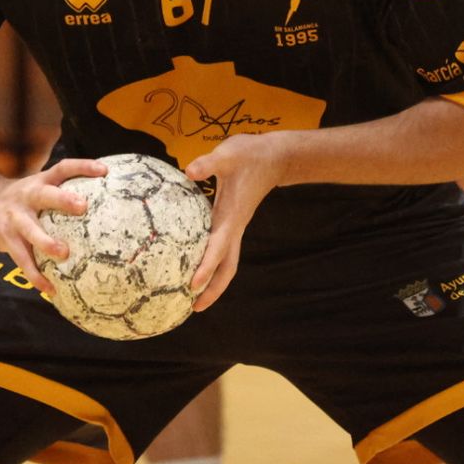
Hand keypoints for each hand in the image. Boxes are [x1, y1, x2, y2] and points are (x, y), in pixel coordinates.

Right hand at [0, 157, 108, 294]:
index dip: (83, 167)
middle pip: (45, 195)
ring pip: (31, 230)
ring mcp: (15, 218)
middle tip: (83, 206)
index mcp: (41, 182)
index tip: (104, 171)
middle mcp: (28, 196)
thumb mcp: (40, 187)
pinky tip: (51, 289)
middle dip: (63, 199)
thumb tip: (107, 203)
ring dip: (46, 242)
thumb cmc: (24, 199)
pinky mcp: (6, 239)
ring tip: (64, 254)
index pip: (64, 168)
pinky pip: (22, 259)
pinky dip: (36, 276)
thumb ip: (63, 192)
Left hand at [184, 133, 286, 310]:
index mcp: (232, 217)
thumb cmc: (250, 155)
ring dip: (214, 282)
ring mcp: (235, 226)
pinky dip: (211, 264)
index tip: (192, 286)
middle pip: (227, 267)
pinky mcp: (233, 222)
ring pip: (227, 262)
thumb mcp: (228, 154)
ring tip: (193, 297)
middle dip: (213, 290)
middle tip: (193, 308)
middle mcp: (234, 228)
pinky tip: (196, 264)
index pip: (218, 249)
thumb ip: (208, 164)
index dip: (206, 268)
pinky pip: (222, 250)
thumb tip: (189, 171)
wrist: (274, 157)